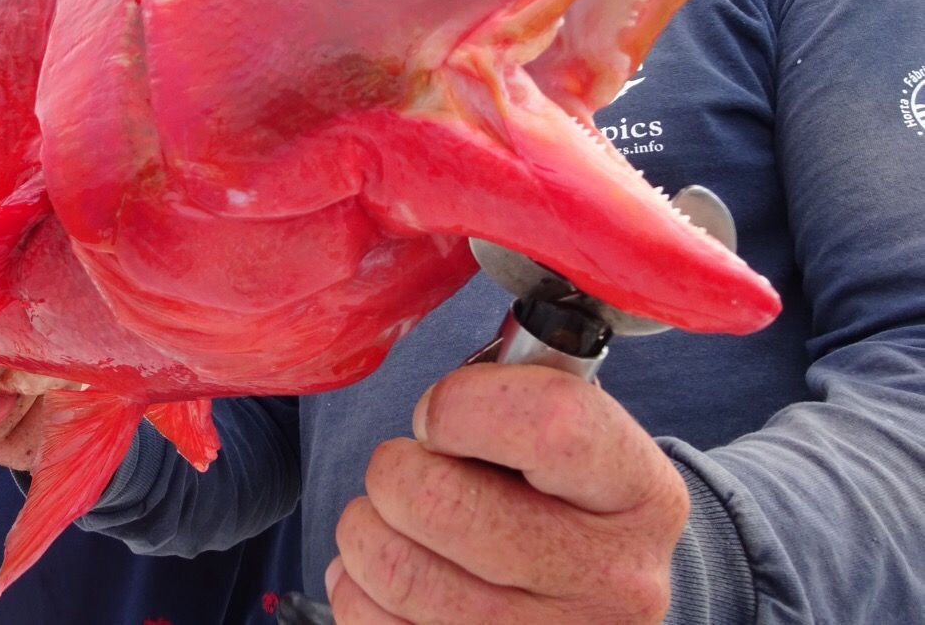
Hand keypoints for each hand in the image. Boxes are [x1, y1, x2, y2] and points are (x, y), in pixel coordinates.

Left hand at [326, 364, 688, 623]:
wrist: (604, 604)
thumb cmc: (562, 497)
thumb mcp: (578, 434)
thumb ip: (521, 393)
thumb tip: (440, 395)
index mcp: (640, 493)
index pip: (545, 422)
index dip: (461, 405)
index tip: (441, 414)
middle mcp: (613, 581)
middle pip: (441, 503)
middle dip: (395, 470)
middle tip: (407, 470)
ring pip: (395, 567)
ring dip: (365, 531)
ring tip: (390, 522)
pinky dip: (357, 592)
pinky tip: (389, 578)